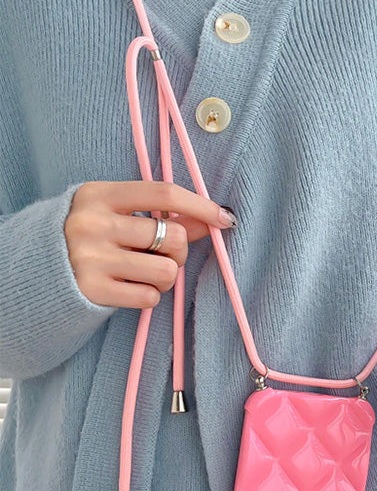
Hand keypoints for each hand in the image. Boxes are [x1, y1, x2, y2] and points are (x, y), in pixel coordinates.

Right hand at [65, 181, 236, 308]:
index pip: (164, 193)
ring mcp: (91, 258)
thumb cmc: (91, 235)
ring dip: (167, 277)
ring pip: (167, 271)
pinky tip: (131, 287)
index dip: (201, 205)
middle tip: (163, 254)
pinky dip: (150, 295)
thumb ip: (163, 215)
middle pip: (173, 236)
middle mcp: (92, 223)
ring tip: (147, 273)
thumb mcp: (118, 214)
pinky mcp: (93, 290)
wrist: (38, 269)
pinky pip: (150, 297)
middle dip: (180, 250)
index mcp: (99, 194)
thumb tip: (211, 218)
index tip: (224, 218)